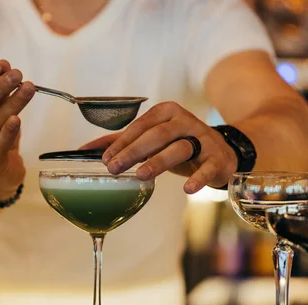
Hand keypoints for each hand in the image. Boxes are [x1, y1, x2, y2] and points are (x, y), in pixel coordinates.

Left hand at [80, 101, 236, 193]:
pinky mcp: (216, 158)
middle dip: (134, 151)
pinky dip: (198, 177)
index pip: (140, 126)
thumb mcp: (152, 139)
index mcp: (166, 112)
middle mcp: (184, 121)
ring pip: (179, 148)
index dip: (122, 142)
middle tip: (115, 168)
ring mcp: (203, 139)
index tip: (106, 159)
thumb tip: (85, 149)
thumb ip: (122, 142)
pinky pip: (207, 167)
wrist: (222, 152)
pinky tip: (187, 189)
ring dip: (159, 161)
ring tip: (142, 176)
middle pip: (157, 134)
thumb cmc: (179, 144)